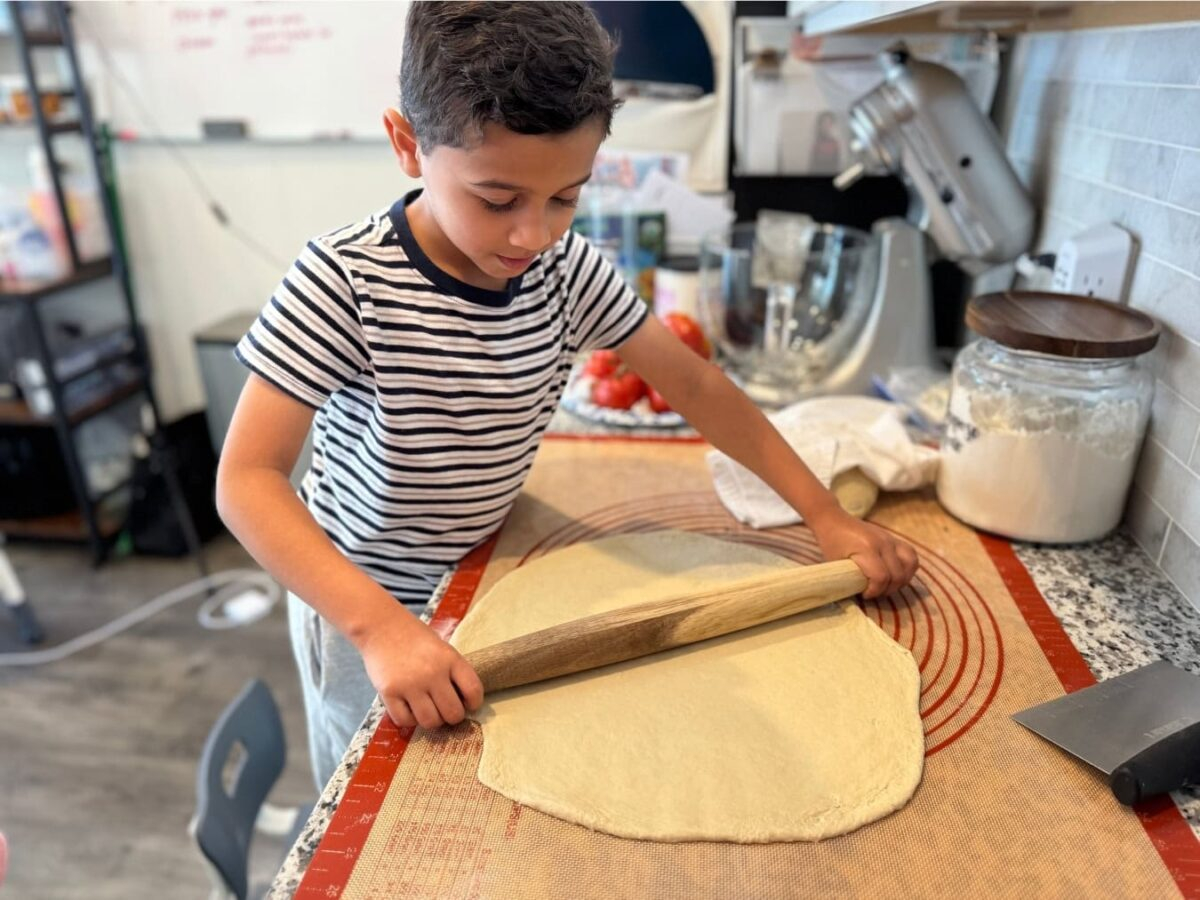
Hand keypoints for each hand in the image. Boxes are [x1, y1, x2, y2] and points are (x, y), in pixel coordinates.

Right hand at [357, 608, 483, 729]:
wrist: (381, 626)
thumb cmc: (414, 637)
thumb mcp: (442, 648)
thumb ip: (452, 672)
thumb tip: (463, 702)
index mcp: (450, 659)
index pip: (473, 690)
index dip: (475, 704)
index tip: (470, 705)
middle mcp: (432, 673)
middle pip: (453, 713)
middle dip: (453, 717)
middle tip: (446, 711)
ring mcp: (410, 684)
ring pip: (430, 722)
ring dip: (432, 720)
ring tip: (428, 710)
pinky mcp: (389, 693)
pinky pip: (405, 721)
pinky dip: (410, 720)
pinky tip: (410, 709)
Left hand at [808, 506, 918, 599]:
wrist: (834, 521)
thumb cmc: (831, 543)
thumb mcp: (835, 563)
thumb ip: (849, 579)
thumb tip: (860, 597)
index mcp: (866, 548)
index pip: (880, 577)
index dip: (874, 591)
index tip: (864, 594)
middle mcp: (883, 543)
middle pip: (897, 575)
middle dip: (886, 590)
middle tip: (873, 592)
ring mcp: (891, 539)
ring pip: (909, 565)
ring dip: (900, 581)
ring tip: (886, 585)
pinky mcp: (894, 538)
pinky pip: (911, 556)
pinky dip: (907, 569)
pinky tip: (896, 576)